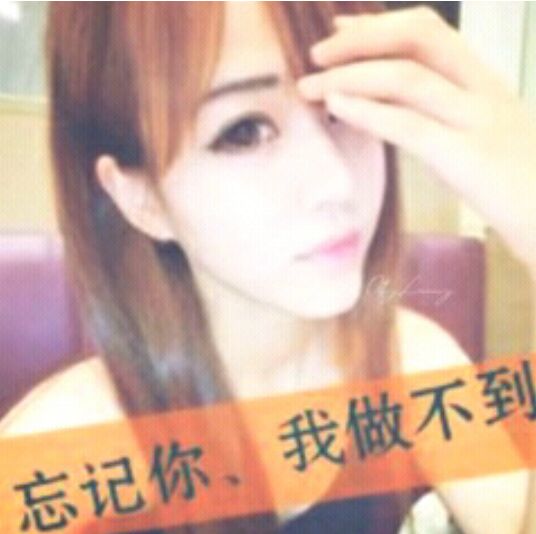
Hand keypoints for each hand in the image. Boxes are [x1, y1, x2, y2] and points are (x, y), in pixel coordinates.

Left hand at [297, 6, 535, 273]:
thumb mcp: (481, 134)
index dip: (380, 25)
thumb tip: (387, 104)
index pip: (431, 32)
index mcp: (485, 82)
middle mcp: (483, 91)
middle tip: (316, 54)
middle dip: (361, 40)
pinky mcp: (469, 158)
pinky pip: (411, 125)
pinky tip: (337, 107)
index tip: (340, 29)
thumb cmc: (516, 183)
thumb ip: (442, 114)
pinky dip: (368, 111)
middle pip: (420, 38)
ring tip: (310, 86)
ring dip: (350, 76)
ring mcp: (478, 121)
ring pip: (408, 78)